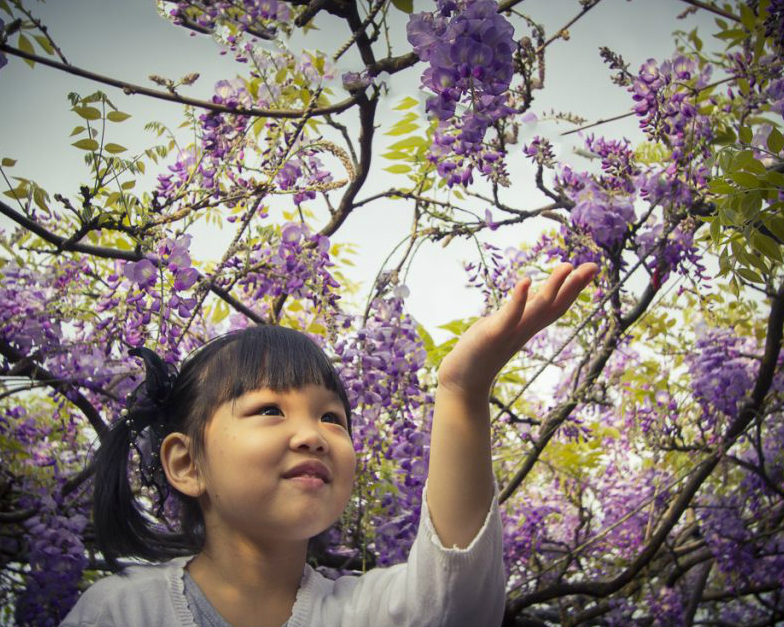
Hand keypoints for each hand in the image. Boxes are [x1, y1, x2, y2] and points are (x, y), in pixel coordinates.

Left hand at [437, 262, 597, 398]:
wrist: (463, 381)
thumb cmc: (481, 350)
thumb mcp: (505, 324)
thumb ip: (521, 310)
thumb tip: (534, 292)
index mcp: (528, 325)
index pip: (557, 304)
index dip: (575, 287)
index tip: (592, 268)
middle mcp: (525, 329)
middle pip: (555, 306)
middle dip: (574, 286)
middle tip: (594, 266)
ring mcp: (511, 332)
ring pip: (538, 308)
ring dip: (553, 287)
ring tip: (567, 266)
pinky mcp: (494, 334)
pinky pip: (510, 316)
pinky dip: (519, 299)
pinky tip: (525, 281)